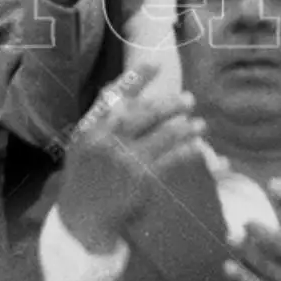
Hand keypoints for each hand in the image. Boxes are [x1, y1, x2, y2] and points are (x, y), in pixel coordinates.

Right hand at [55, 62, 205, 254]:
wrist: (81, 216)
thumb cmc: (84, 175)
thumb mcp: (82, 142)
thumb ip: (100, 116)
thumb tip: (119, 87)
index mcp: (91, 128)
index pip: (116, 96)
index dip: (137, 78)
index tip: (156, 64)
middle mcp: (108, 140)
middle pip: (146, 113)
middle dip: (170, 103)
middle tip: (189, 98)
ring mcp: (126, 159)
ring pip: (164, 134)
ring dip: (186, 127)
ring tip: (200, 124)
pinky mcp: (142, 178)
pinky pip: (170, 158)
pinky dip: (186, 150)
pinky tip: (196, 146)